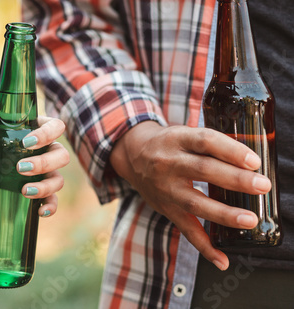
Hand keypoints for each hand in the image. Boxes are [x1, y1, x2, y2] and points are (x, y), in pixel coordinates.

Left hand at [0, 113, 68, 217]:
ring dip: (45, 186)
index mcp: (38, 127)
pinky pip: (53, 198)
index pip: (55, 126)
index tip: (26, 143)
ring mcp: (45, 170)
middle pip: (61, 155)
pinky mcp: (39, 186)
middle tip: (20, 167)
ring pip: (58, 179)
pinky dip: (50, 206)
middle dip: (44, 163)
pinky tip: (39, 211)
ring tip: (24, 191)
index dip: (47, 134)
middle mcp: (47, 148)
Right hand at [110, 121, 269, 269]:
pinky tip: (222, 260)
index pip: (205, 141)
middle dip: (235, 180)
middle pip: (203, 170)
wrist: (134, 156)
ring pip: (195, 202)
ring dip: (223, 213)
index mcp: (177, 139)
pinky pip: (186, 229)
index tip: (254, 162)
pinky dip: (204, 247)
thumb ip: (212, 144)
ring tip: (248, 220)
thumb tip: (252, 162)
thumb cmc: (169, 145)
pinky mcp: (166, 209)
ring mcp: (166, 188)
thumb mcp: (184, 134)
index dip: (230, 151)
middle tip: (262, 186)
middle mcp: (168, 163)